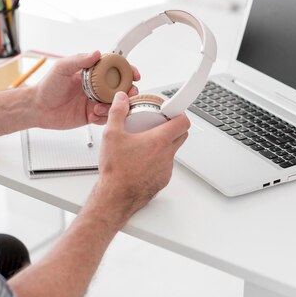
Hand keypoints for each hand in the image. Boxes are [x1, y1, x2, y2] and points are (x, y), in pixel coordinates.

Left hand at [32, 51, 139, 129]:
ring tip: (99, 108)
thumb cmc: (47, 87)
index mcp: (92, 73)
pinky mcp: (92, 115)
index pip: (115, 69)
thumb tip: (96, 53)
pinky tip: (94, 115)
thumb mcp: (62, 68)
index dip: (127, 70)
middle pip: (121, 88)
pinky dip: (104, 117)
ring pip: (116, 104)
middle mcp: (96, 87)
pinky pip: (106, 117)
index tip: (134, 74)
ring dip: (113, 107)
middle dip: (128, 92)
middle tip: (126, 95)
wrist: (38, 109)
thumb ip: (79, 60)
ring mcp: (95, 101)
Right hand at [89, 91, 190, 228]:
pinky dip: (158, 161)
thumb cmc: (116, 170)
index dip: (179, 114)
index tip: (171, 111)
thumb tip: (121, 99)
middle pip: (181, 135)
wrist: (115, 197)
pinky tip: (142, 160)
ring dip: (163, 145)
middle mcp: (167, 155)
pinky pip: (165, 165)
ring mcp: (166, 169)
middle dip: (172, 127)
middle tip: (157, 125)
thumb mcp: (112, 134)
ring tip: (145, 144)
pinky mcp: (162, 180)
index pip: (183, 122)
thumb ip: (117, 112)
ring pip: (172, 151)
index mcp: (159, 141)